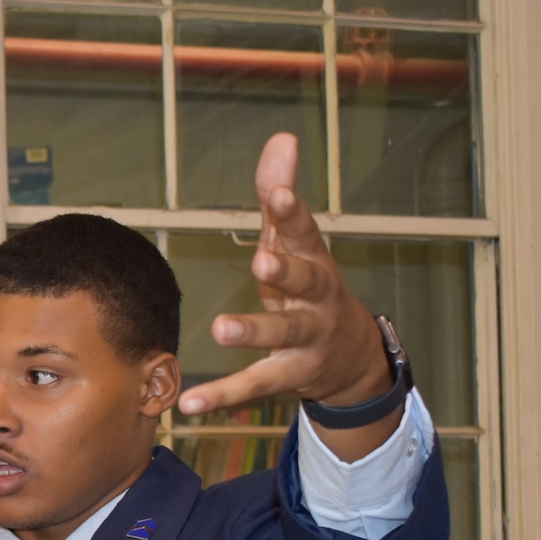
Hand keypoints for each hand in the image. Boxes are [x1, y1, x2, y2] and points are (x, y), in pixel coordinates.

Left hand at [176, 132, 401, 459]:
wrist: (352, 356)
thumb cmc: (310, 286)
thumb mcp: (298, 242)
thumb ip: (281, 194)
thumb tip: (282, 138)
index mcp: (315, 261)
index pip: (305, 232)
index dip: (291, 212)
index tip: (277, 194)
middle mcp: (316, 300)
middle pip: (305, 283)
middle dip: (286, 273)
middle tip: (262, 262)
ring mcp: (306, 340)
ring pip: (281, 336)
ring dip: (253, 331)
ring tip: (220, 328)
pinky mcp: (288, 375)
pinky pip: (253, 386)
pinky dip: (222, 395)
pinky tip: (188, 402)